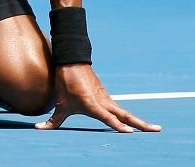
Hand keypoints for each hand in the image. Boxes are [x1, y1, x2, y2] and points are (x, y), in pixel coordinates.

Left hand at [35, 64, 161, 132]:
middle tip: (157, 130)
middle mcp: (103, 101)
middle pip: (125, 115)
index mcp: (92, 104)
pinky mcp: (107, 96)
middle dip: (140, 124)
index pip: (107, 117)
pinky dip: (130, 116)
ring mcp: (107, 98)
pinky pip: (120, 108)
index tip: (129, 133)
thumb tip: (37, 128)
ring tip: (155, 129)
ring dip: (139, 120)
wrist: (71, 62)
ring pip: (125, 111)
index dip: (117, 125)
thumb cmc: (64, 85)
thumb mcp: (58, 105)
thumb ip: (52, 121)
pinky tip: (139, 123)